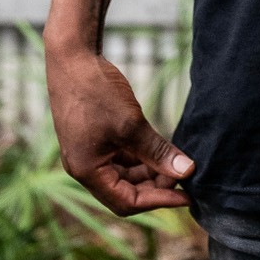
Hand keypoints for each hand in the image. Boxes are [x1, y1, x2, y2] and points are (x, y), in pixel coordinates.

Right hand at [45, 46, 195, 216]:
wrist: (72, 57)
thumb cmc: (96, 91)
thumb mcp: (131, 124)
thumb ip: (158, 152)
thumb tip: (186, 172)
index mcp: (87, 171)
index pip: (127, 202)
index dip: (159, 201)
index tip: (186, 196)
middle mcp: (83, 167)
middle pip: (124, 192)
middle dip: (155, 187)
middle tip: (183, 176)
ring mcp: (87, 153)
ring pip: (123, 176)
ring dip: (149, 173)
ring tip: (175, 163)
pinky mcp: (92, 139)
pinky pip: (119, 158)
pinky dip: (139, 158)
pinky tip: (158, 150)